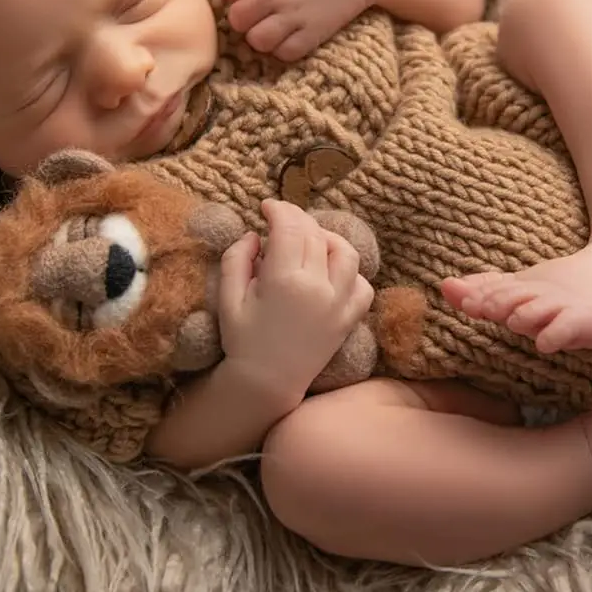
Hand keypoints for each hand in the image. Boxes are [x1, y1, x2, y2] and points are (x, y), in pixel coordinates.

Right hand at [217, 199, 374, 406]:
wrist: (266, 384)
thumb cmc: (241, 341)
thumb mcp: (228, 297)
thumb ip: (237, 258)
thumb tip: (256, 235)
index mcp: (283, 279)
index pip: (289, 227)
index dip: (279, 209)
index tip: (267, 207)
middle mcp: (317, 287)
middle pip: (316, 234)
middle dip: (298, 219)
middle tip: (282, 219)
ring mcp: (337, 304)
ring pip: (346, 253)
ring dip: (328, 238)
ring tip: (310, 241)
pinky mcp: (348, 320)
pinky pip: (363, 286)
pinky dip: (351, 273)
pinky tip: (331, 272)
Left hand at [221, 0, 373, 60]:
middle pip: (236, 18)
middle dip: (246, 19)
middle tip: (261, 15)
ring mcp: (292, 14)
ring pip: (256, 40)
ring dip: (263, 37)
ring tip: (276, 30)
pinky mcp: (312, 32)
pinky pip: (284, 53)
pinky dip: (285, 49)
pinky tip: (293, 37)